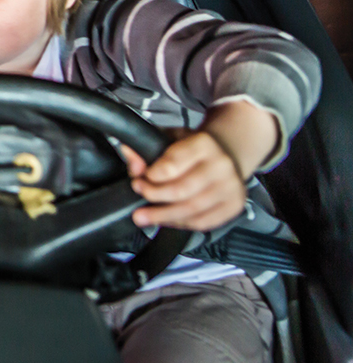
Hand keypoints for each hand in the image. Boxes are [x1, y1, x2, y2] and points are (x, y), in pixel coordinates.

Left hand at [122, 132, 248, 231]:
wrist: (228, 154)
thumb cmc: (193, 148)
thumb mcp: (169, 138)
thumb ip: (147, 148)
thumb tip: (128, 154)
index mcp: (204, 144)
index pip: (172, 165)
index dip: (151, 177)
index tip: (138, 180)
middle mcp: (222, 165)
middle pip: (181, 190)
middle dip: (154, 196)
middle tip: (139, 196)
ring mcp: (231, 187)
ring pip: (191, 210)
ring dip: (162, 216)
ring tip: (143, 217)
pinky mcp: (234, 206)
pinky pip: (203, 222)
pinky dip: (181, 223)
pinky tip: (167, 220)